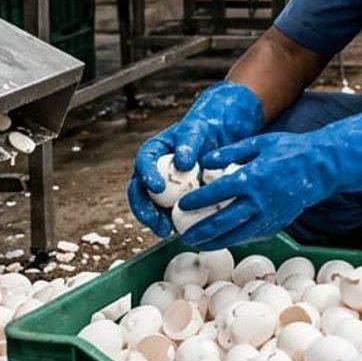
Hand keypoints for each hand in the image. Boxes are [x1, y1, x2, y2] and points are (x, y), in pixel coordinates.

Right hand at [127, 81, 262, 237]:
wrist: (221, 136)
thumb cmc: (206, 129)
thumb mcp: (197, 130)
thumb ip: (188, 143)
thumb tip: (183, 164)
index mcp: (154, 152)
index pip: (144, 163)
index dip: (147, 176)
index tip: (157, 187)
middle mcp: (154, 172)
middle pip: (140, 192)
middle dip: (143, 209)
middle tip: (153, 220)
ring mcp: (164, 188)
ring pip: (153, 207)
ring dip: (156, 221)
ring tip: (166, 231)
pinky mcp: (177, 200)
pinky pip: (173, 213)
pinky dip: (176, 223)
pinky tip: (185, 230)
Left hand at [176, 101, 361, 249]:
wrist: (323, 167)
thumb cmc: (291, 150)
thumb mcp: (260, 143)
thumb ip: (231, 152)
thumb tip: (205, 161)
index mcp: (253, 178)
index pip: (217, 193)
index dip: (197, 201)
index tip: (182, 205)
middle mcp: (260, 200)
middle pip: (223, 221)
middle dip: (201, 230)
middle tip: (183, 235)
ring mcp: (270, 215)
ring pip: (237, 234)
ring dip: (215, 241)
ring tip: (198, 244)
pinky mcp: (279, 223)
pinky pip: (253, 235)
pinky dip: (236, 238)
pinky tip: (224, 239)